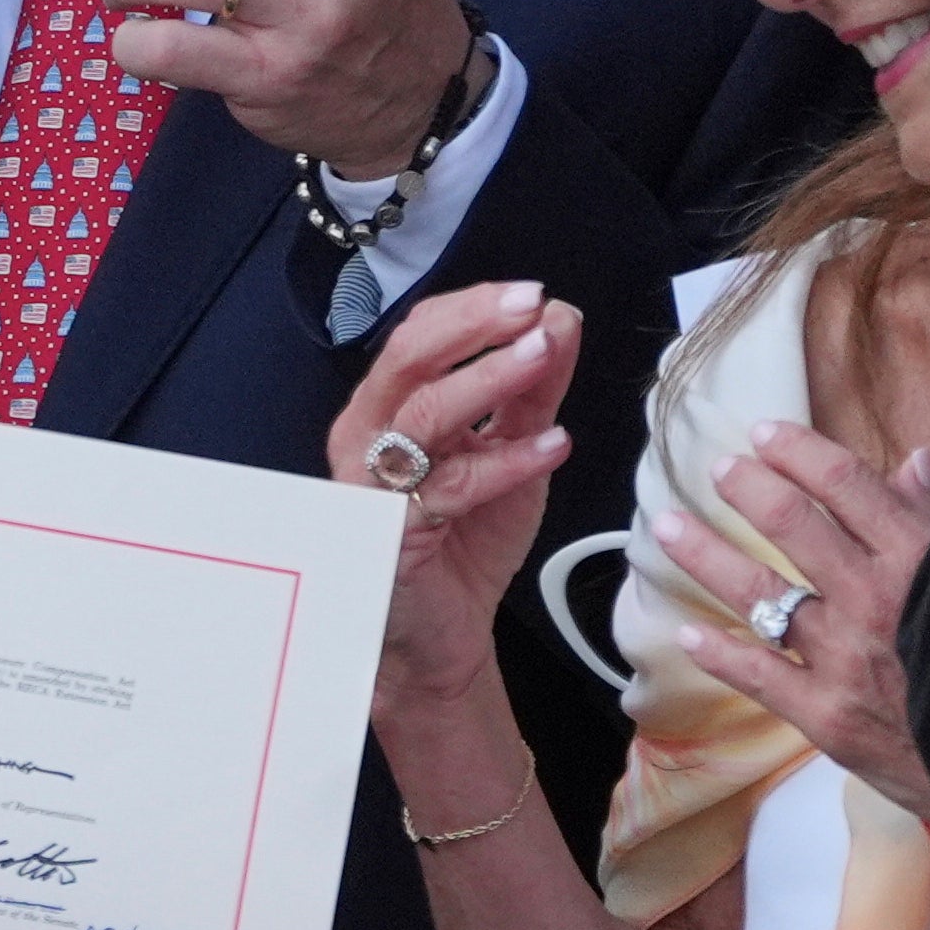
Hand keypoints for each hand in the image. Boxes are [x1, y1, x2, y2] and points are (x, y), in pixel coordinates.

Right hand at [322, 282, 576, 716]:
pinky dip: (503, 463)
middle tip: (531, 306)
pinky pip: (447, 487)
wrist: (445, 635)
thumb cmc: (465, 543)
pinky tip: (553, 448)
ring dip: (486, 379)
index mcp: (391, 407)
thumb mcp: (515, 450)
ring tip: (542, 355)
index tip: (535, 294)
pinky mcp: (391, 533)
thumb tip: (560, 317)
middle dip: (473, 326)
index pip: (422, 334)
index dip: (475, 308)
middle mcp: (369, 436)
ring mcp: (372, 484)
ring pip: (420, 414)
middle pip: (408, 359)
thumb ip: (534, 388)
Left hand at [659, 425, 929, 826]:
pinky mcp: (825, 714)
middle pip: (794, 527)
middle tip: (718, 468)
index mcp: (920, 557)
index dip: (798, 452)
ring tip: (668, 527)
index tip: (763, 433)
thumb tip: (914, 461)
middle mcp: (875, 598)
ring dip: (706, 556)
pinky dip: (718, 653)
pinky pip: (757, 674)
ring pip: (760, 594)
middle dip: (749, 490)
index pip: (846, 484)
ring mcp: (844, 656)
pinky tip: (687, 634)